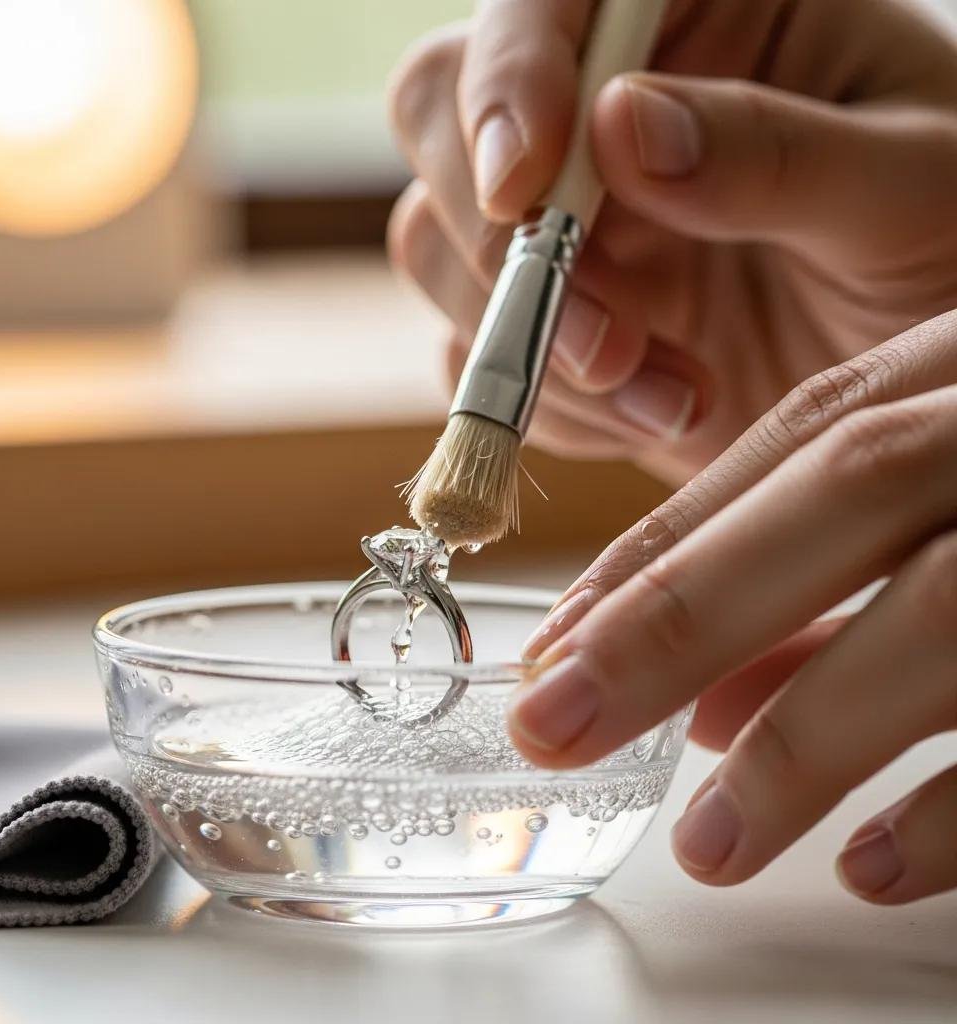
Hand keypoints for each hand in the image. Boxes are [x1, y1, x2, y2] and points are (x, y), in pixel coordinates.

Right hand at [387, 0, 956, 483]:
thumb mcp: (907, 191)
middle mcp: (603, 116)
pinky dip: (550, 410)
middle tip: (606, 341)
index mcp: (699, 18)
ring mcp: (566, 226)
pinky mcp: (548, 325)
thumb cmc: (949, 260)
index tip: (523, 185)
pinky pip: (475, 360)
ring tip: (675, 398)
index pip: (544, 2)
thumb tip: (621, 128)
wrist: (915, 396)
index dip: (505, 79)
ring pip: (441, 253)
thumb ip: (774, 152)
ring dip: (534, 348)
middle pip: (439, 120)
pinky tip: (657, 416)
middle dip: (503, 244)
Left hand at [508, 309, 956, 903]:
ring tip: (707, 844)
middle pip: (837, 497)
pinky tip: (876, 869)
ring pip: (952, 610)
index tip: (553, 648)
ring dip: (811, 738)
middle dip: (675, 619)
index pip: (779, 445)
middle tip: (550, 729)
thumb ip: (833, 562)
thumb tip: (708, 695)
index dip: (657, 548)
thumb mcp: (952, 470)